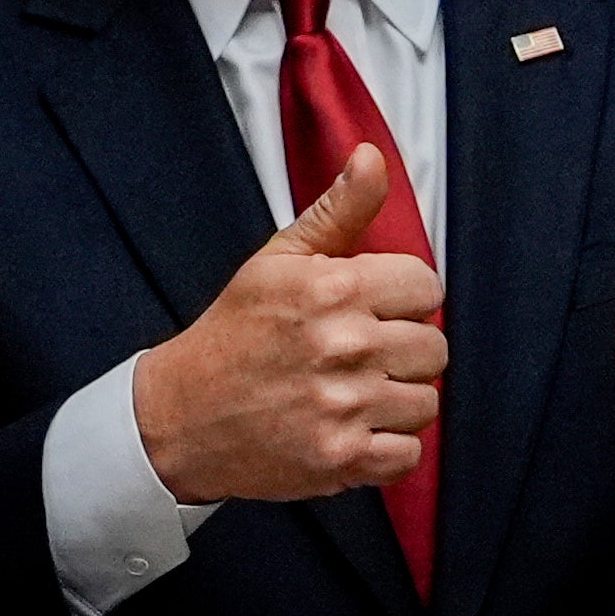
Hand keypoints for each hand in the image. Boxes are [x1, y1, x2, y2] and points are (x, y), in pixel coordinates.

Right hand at [131, 146, 447, 504]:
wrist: (180, 415)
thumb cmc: (232, 334)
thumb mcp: (277, 260)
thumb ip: (338, 211)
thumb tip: (372, 158)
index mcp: (332, 289)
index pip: (426, 286)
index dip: (403, 298)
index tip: (376, 311)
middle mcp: (343, 345)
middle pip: (433, 347)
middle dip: (403, 351)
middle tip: (362, 357)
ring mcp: (344, 405)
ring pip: (426, 401)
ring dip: (397, 401)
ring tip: (357, 394)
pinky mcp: (341, 457)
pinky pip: (409, 453)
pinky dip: (389, 449)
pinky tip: (356, 429)